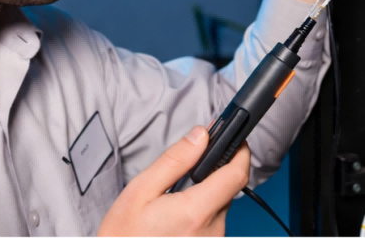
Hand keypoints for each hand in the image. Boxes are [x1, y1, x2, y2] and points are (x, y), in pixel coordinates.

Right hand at [97, 126, 250, 237]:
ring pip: (219, 207)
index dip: (240, 152)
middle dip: (211, 176)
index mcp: (196, 212)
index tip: (236, 139)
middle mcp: (212, 231)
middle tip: (184, 175)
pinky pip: (212, 224)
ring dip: (204, 197)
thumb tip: (201, 136)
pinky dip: (200, 215)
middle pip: (227, 189)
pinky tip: (177, 219)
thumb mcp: (140, 190)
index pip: (236, 175)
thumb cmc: (124, 236)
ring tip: (172, 204)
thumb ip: (175, 160)